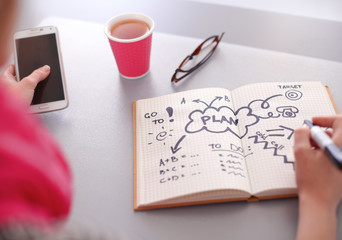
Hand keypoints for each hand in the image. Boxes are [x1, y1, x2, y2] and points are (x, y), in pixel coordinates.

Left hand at [0, 64, 49, 105]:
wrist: (13, 120)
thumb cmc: (12, 102)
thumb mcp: (28, 84)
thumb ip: (37, 75)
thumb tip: (46, 68)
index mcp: (4, 78)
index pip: (13, 67)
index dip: (22, 64)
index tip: (31, 64)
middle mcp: (7, 87)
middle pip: (21, 78)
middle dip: (30, 78)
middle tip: (38, 77)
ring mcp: (13, 96)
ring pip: (26, 89)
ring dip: (33, 89)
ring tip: (37, 90)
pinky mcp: (19, 104)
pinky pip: (28, 97)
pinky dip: (33, 98)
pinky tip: (36, 99)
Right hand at [294, 115, 341, 239]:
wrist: (319, 202)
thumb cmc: (312, 180)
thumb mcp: (301, 152)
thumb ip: (301, 135)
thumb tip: (304, 128)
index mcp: (340, 145)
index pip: (339, 122)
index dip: (326, 119)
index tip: (313, 123)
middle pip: (336, 134)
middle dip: (319, 134)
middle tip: (306, 140)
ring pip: (334, 145)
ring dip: (320, 145)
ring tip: (307, 153)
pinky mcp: (341, 170)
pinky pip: (333, 155)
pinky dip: (323, 154)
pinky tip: (312, 163)